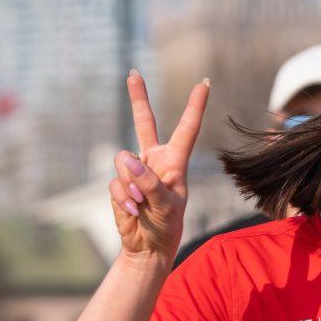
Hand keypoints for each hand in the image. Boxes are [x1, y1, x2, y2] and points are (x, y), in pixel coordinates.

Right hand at [109, 71, 209, 262]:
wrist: (148, 247)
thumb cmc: (166, 227)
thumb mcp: (166, 207)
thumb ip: (150, 183)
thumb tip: (128, 160)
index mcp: (175, 162)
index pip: (187, 129)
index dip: (195, 106)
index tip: (205, 83)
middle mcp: (155, 161)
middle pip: (144, 122)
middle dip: (138, 97)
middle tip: (133, 72)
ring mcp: (135, 171)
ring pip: (123, 162)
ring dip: (131, 185)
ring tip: (142, 204)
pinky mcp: (120, 184)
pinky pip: (115, 183)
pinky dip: (124, 199)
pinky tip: (133, 212)